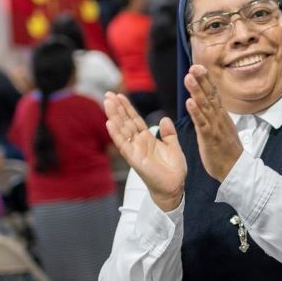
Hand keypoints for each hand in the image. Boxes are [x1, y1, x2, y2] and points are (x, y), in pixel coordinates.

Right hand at [105, 92, 185, 210]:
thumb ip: (168, 133)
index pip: (134, 120)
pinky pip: (124, 145)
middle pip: (125, 122)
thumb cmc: (173, 169)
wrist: (175, 186)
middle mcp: (138, 143)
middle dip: (117, 108)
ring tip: (107, 103)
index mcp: (147, 139)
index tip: (119, 95)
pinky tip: (109, 123)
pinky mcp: (135, 160)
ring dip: (114, 117)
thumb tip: (165, 118)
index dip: (127, 108)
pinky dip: (117, 134)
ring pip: (122, 131)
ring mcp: (135, 151)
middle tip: (108, 94)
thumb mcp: (173, 146)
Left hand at [184, 65, 242, 181]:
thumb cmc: (226, 150)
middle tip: (194, 66)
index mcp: (221, 115)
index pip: (213, 94)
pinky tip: (189, 102)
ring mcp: (216, 127)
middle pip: (210, 95)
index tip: (198, 66)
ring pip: (205, 106)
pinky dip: (196, 112)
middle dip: (202, 80)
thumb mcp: (221, 128)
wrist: (235, 169)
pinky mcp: (211, 138)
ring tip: (189, 78)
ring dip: (197, 91)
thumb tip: (207, 104)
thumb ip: (214, 115)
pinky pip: (202, 123)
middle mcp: (219, 118)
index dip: (206, 80)